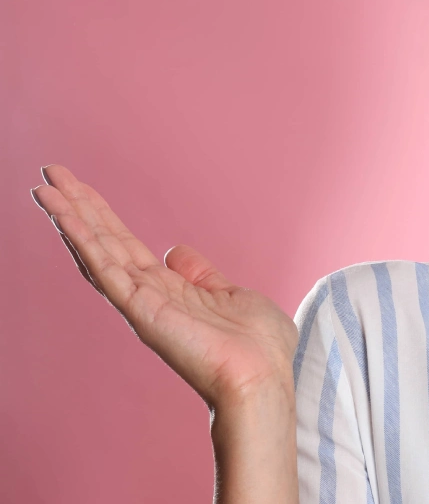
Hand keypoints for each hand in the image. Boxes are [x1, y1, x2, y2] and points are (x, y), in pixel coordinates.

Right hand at [30, 164, 297, 407]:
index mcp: (170, 290)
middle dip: (77, 206)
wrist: (264, 378)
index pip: (125, 245)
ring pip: (96, 251)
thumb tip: (176, 253)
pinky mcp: (140, 309)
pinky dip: (82, 240)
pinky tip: (63, 215)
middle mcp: (148, 295)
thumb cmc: (259, 348)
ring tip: (43, 185)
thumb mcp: (234, 296)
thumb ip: (202, 275)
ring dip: (69, 217)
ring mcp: (140, 303)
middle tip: (50, 172)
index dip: (102, 215)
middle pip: (104, 241)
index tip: (79, 187)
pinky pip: (104, 268)